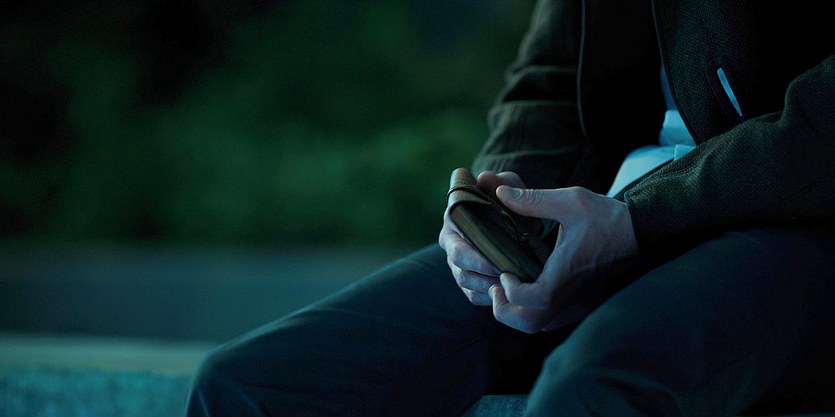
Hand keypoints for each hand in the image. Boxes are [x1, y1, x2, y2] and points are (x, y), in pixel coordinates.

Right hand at [439, 170, 526, 304]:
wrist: (517, 222)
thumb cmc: (510, 203)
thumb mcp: (511, 188)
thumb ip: (503, 182)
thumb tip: (485, 178)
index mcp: (455, 217)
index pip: (454, 235)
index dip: (471, 248)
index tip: (492, 254)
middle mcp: (451, 241)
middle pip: (457, 262)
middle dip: (480, 269)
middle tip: (504, 274)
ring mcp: (457, 263)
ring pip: (465, 280)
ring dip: (486, 285)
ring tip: (509, 285)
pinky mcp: (467, 281)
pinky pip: (473, 295)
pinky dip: (488, 297)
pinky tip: (506, 294)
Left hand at [488, 186, 639, 332]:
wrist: (642, 233)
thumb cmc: (607, 217)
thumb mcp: (570, 200)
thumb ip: (532, 199)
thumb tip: (500, 192)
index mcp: (567, 273)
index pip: (534, 300)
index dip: (512, 291)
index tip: (504, 272)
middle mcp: (572, 296)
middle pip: (530, 324)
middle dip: (505, 310)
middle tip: (498, 285)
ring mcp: (579, 304)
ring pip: (540, 325)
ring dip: (518, 312)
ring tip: (509, 286)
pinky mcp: (583, 305)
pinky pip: (552, 320)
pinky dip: (534, 312)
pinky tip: (530, 289)